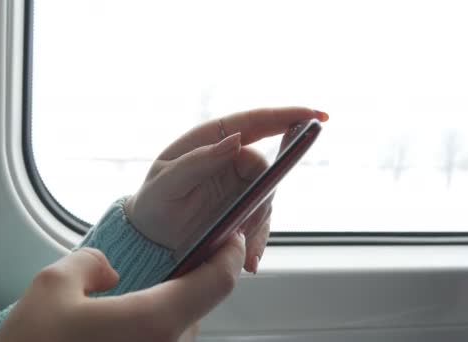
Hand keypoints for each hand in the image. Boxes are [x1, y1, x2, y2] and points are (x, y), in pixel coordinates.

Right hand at [0, 233, 245, 341]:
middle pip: (195, 308)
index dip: (230, 254)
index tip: (230, 235)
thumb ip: (91, 263)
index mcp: (153, 322)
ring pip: (175, 331)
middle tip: (152, 269)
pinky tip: (111, 333)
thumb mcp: (52, 285)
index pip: (217, 283)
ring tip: (118, 308)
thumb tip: (110, 272)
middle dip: (180, 284)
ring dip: (160, 313)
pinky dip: (147, 334)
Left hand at [125, 107, 327, 272]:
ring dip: (257, 223)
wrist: (150, 239)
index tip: (317, 116)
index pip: (255, 121)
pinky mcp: (244, 209)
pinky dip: (258, 240)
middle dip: (263, 195)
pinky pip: (263, 221)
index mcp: (212, 139)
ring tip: (237, 245)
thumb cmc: (153, 204)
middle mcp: (231, 158)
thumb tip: (236, 140)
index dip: (288, 115)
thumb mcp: (167, 182)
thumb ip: (199, 160)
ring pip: (268, 198)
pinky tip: (250, 259)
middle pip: (267, 167)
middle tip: (247, 221)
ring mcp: (240, 185)